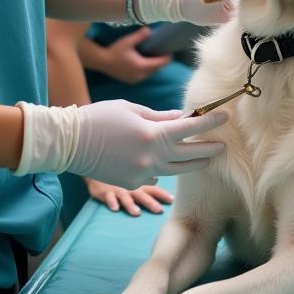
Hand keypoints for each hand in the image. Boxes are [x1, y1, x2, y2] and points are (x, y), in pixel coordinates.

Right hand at [13, 100, 226, 187]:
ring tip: (206, 158)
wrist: (70, 143)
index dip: (209, 122)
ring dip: (192, 164)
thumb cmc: (100, 118)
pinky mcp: (131, 183)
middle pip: (190, 155)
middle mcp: (151, 158)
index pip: (190, 129)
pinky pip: (154, 175)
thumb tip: (182, 118)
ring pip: (176, 171)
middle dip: (209, 149)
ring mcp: (142, 174)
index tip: (224, 117)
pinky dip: (162, 167)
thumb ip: (160, 117)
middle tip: (223, 145)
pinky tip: (168, 162)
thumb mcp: (133, 110)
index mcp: (153, 135)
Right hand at [85, 177, 173, 215]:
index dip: (163, 195)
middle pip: (142, 196)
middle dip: (151, 203)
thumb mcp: (135, 177)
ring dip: (131, 205)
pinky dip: (111, 202)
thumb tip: (164, 187)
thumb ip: (148, 183)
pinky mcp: (105, 192)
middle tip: (159, 211)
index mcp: (140, 184)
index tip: (172, 200)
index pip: (154, 190)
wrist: (99, 165)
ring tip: (137, 213)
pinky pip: (108, 198)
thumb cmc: (120, 174)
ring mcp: (118, 189)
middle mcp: (130, 187)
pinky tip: (115, 209)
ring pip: (125, 198)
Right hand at [89, 27, 172, 84]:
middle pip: (157, 69)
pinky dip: (148, 69)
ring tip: (157, 56)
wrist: (101, 62)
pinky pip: (145, 75)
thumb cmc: (114, 51)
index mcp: (141, 66)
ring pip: (151, 73)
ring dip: (155, 66)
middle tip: (166, 52)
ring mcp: (135, 79)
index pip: (159, 64)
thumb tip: (149, 30)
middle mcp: (140, 75)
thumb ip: (140, 36)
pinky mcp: (131, 80)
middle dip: (162, 62)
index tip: (171, 51)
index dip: (167, 58)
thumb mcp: (128, 41)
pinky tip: (146, 62)